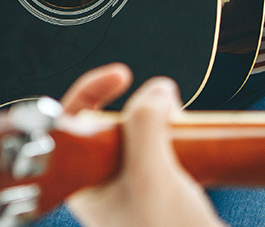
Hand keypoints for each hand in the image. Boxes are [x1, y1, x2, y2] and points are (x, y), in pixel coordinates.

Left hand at [59, 64, 224, 226]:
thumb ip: (146, 125)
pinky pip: (164, 152)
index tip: (122, 74)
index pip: (73, 122)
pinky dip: (178, 140)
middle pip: (111, 123)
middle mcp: (104, 182)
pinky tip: (192, 147)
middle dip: (140, 107)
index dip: (92, 91)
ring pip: (141, 136)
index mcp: (84, 180)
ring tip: (180, 129)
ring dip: (162, 124)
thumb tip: (154, 90)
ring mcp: (133, 186)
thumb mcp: (151, 174)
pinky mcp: (161, 190)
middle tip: (163, 106)